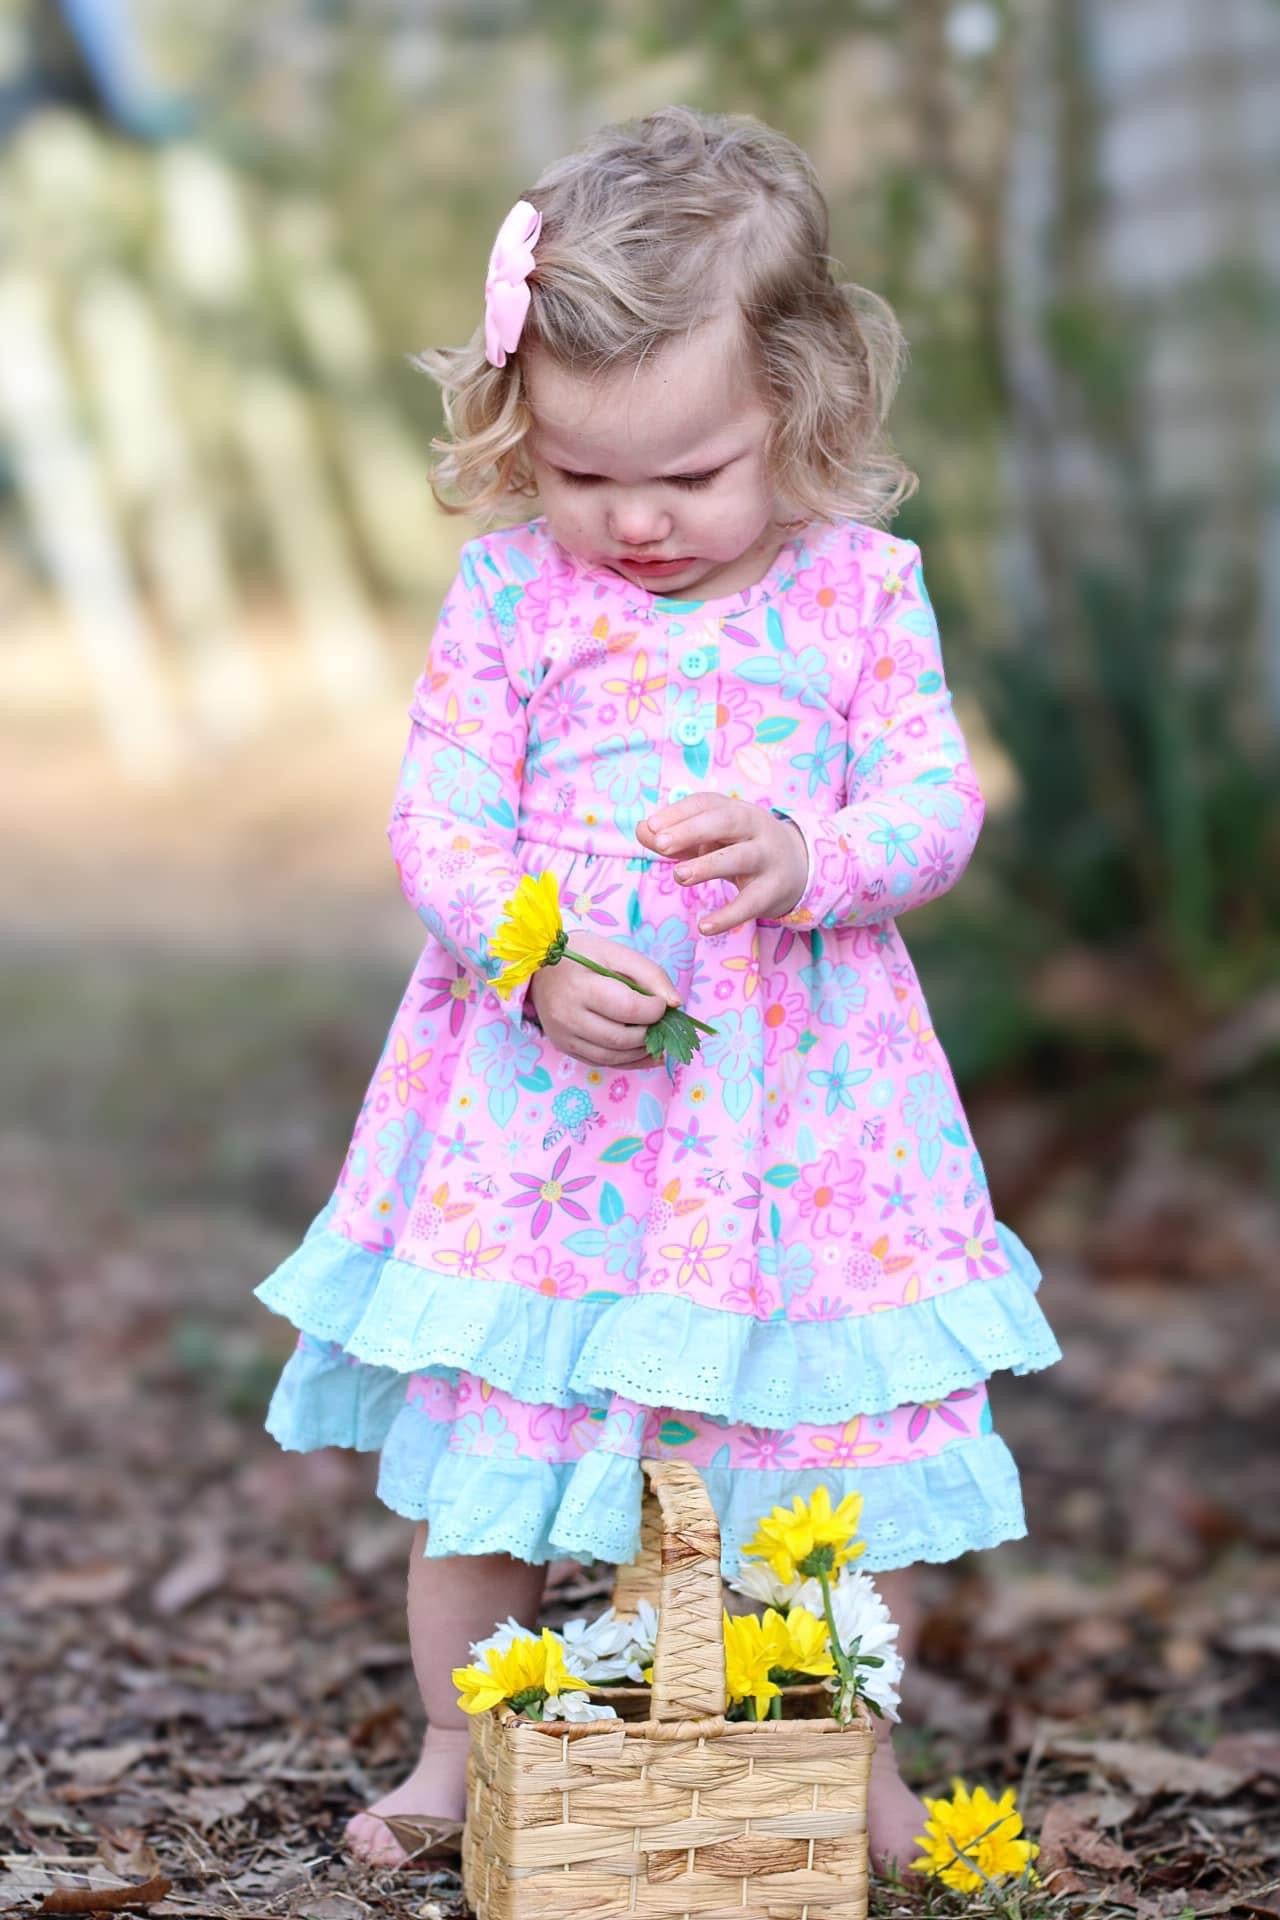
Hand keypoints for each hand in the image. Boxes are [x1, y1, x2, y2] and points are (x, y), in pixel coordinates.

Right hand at [528, 929, 678, 1067]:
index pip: (626, 1009)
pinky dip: (628, 1061)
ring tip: (656, 1037)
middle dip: (649, 1033)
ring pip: (612, 1057)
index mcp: (580, 987)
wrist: (537, 968)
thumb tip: (674, 1004)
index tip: (661, 1004)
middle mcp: (567, 1016)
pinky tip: (646, 1052)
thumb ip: (649, 973)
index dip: (653, 1010)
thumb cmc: (579, 956)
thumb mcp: (615, 952)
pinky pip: (601, 1063)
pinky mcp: (564, 1047)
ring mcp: (563, 1036)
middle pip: (620, 1038)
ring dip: (641, 1051)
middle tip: (660, 1022)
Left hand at [636, 795, 807, 934]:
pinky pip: (750, 903)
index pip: (705, 804)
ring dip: (708, 865)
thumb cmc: (739, 847)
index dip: (678, 814)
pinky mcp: (773, 890)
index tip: (651, 827)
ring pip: (739, 857)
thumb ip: (674, 836)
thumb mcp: (708, 838)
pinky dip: (728, 915)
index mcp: (734, 810)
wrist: (796, 866)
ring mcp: (766, 858)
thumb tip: (642, 831)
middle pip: (725, 822)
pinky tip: (705, 927)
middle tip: (661, 844)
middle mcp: (754, 828)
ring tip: (679, 876)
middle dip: (692, 830)